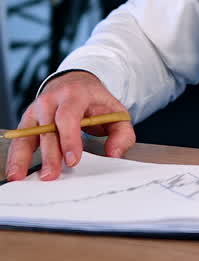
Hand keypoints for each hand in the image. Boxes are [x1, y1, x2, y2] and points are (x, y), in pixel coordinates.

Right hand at [5, 71, 135, 181]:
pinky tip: (15, 171)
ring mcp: (36, 109)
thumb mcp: (116, 112)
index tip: (72, 160)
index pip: (68, 116)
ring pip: (28, 134)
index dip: (69, 138)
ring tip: (20, 177)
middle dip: (49, 154)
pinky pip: (20, 139)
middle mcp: (51, 99)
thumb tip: (114, 153)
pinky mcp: (28, 121)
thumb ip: (122, 134)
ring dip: (23, 157)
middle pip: (47, 128)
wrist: (76, 83)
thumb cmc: (95, 102)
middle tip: (51, 175)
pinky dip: (15, 156)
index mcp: (75, 94)